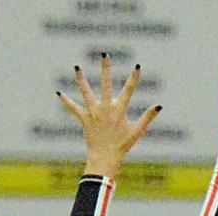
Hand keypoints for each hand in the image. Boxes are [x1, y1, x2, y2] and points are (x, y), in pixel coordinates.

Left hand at [58, 55, 160, 179]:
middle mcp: (105, 108)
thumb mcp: (137, 131)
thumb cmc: (123, 145)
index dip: (134, 78)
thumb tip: (159, 106)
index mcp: (119, 110)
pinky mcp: (84, 118)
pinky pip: (73, 108)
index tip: (137, 66)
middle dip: (106, 69)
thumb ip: (148, 117)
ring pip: (86, 92)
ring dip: (81, 79)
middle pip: (105, 84)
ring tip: (77, 68)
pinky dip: (66, 101)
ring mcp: (93, 112)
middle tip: (104, 55)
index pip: (129, 90)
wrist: (105, 157)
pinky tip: (59, 93)